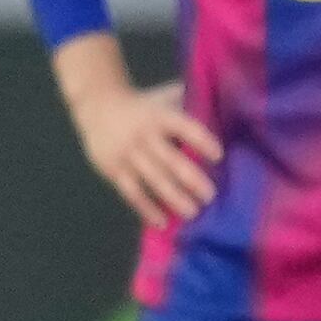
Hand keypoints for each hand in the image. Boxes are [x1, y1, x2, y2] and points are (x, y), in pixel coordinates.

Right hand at [67, 71, 221, 224]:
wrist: (97, 106)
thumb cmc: (142, 105)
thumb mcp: (163, 97)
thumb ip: (189, 102)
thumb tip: (224, 107)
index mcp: (159, 117)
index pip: (183, 127)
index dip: (200, 140)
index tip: (218, 155)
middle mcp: (143, 136)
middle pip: (169, 160)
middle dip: (191, 179)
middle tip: (210, 196)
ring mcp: (127, 154)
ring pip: (152, 179)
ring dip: (173, 198)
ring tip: (192, 212)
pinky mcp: (113, 170)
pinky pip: (131, 192)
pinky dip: (146, 209)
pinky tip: (162, 222)